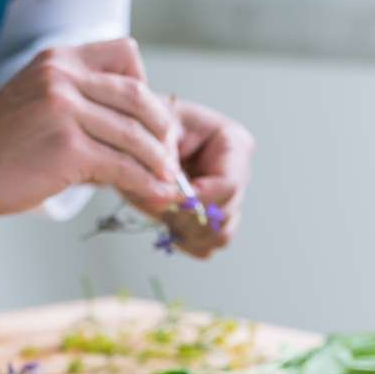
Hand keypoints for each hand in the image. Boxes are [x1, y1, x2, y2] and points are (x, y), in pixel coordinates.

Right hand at [0, 39, 180, 214]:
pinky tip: (154, 193)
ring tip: (167, 181)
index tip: (148, 121)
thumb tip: (134, 142)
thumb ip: (81, 106)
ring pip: (135, 134)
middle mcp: (64, 77)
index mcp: (60, 60)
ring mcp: (65, 110)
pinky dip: (144, 182)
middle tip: (168, 157)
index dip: (146, 89)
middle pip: (139, 97)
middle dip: (162, 131)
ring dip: (158, 162)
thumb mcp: (38, 100)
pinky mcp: (67, 148)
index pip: (126, 57)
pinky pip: (121, 165)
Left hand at [162, 99, 253, 257]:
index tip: (165, 199)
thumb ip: (161, 161)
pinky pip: (208, 246)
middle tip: (154, 203)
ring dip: (185, 231)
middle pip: (224, 215)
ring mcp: (228, 200)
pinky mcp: (213, 220)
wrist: (137, 138)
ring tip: (160, 212)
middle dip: (186, 217)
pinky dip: (184, 242)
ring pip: (219, 235)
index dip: (197, 199)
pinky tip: (167, 225)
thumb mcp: (152, 132)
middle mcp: (238, 174)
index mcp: (233, 145)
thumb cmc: (148, 127)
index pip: (229, 185)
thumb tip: (164, 201)